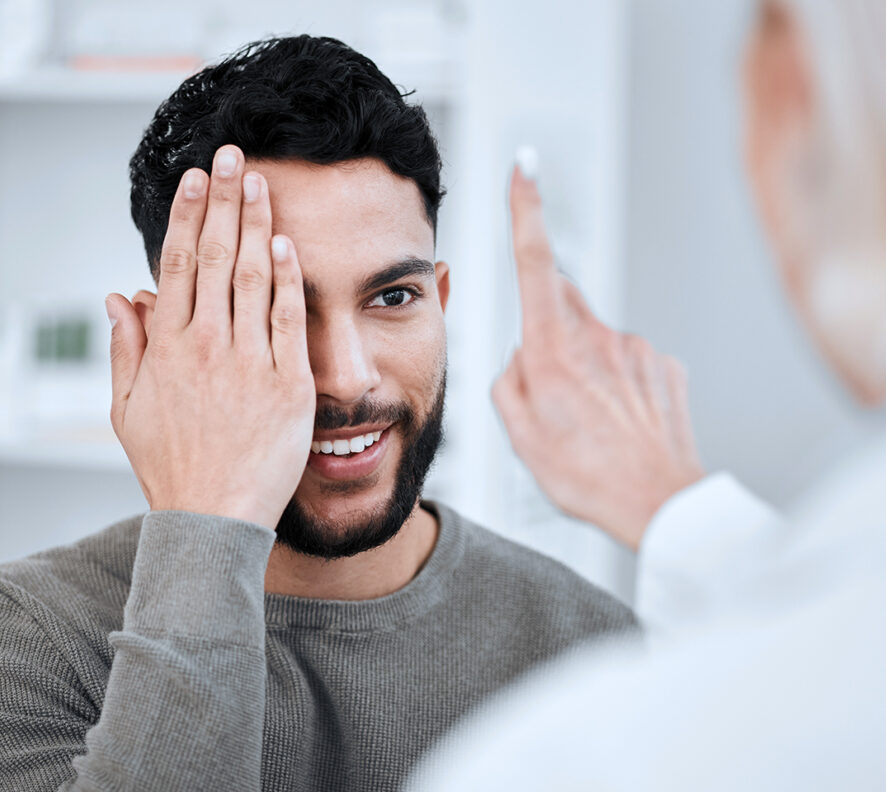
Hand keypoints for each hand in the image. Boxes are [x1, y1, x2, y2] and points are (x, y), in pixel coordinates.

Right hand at [105, 146, 315, 528]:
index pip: (180, 262)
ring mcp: (251, 362)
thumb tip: (121, 293)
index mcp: (168, 347)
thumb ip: (127, 347)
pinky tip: (288, 243)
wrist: (213, 517)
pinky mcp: (289, 384)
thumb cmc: (170, 466)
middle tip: (234, 154)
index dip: (190, 215)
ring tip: (261, 182)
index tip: (197, 178)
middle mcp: (208, 345)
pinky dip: (289, 278)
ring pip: (255, 277)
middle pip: (219, 256)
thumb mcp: (127, 410)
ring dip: (258, 223)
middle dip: (225, 199)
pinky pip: (290, 320)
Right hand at [492, 168, 704, 549]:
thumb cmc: (586, 474)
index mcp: (553, 350)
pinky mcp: (662, 364)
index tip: (524, 167)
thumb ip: (509, 381)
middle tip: (548, 380)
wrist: (658, 504)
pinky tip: (617, 420)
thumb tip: (521, 356)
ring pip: (593, 336)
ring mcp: (635, 349)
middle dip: (546, 323)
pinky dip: (614, 381)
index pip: (535, 262)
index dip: (526, 210)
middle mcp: (598, 337)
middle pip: (562, 301)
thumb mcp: (519, 435)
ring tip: (589, 420)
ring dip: (583, 364)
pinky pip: (626, 359)